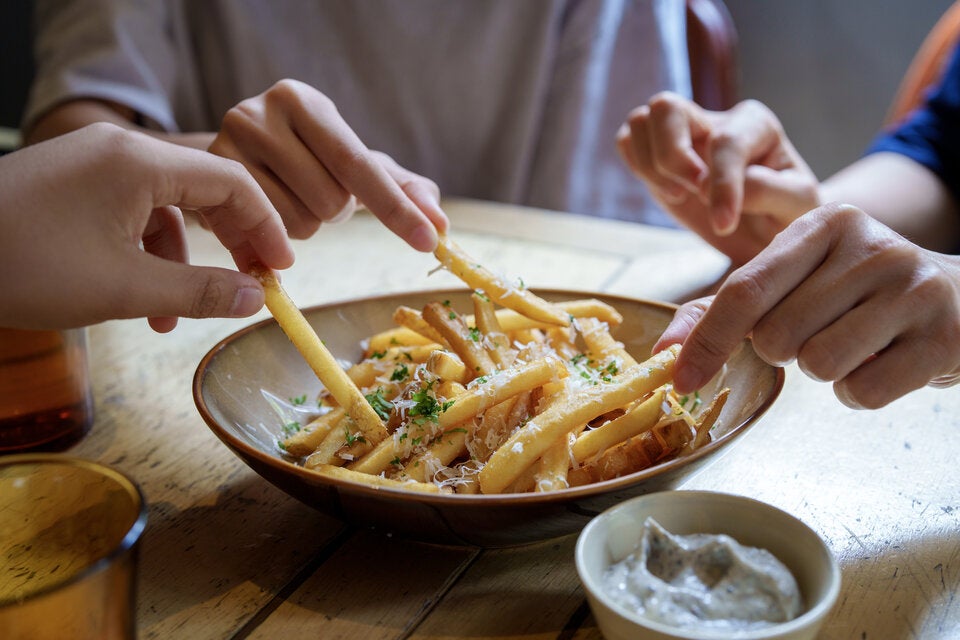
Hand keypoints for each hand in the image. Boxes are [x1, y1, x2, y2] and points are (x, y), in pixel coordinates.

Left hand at [0, 123, 294, 331]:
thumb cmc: (23, 266)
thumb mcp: (123, 288)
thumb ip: (201, 291)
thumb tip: (256, 300)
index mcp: (139, 162)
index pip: (231, 182)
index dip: (266, 227)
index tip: (282, 268)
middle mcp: (119, 153)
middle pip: (203, 190)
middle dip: (231, 243)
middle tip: (253, 286)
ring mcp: (93, 167)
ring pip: (165, 210)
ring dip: (183, 262)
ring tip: (179, 314)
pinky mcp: (73, 186)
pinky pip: (130, 216)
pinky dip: (146, 256)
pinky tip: (143, 301)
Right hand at [208, 79, 447, 250]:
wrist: (229, 158)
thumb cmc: (306, 159)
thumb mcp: (353, 165)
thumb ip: (401, 188)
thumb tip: (441, 223)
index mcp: (304, 101)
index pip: (359, 164)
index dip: (397, 208)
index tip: (429, 240)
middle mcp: (261, 114)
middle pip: (330, 202)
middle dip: (335, 212)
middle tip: (315, 193)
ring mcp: (227, 147)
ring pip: (298, 226)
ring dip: (306, 227)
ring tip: (288, 200)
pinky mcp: (208, 185)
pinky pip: (264, 238)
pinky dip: (276, 240)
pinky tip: (265, 216)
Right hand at [616, 92, 819, 264]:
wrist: (766, 231)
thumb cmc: (785, 215)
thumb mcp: (797, 206)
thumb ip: (769, 190)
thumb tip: (712, 186)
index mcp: (755, 124)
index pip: (726, 141)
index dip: (721, 184)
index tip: (724, 224)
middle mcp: (714, 119)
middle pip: (666, 107)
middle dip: (672, 155)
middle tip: (691, 193)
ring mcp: (682, 134)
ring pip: (641, 120)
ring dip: (651, 164)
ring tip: (679, 196)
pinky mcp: (657, 154)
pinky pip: (627, 142)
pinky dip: (637, 167)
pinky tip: (667, 192)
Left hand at [654, 203, 959, 408]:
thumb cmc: (857, 293)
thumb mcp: (795, 280)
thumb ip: (725, 307)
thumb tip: (665, 352)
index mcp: (823, 224)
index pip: (744, 290)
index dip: (707, 341)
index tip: (681, 379)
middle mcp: (871, 246)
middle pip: (777, 336)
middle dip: (784, 351)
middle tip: (820, 331)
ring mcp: (913, 289)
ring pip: (818, 365)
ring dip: (823, 372)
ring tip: (854, 343)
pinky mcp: (943, 336)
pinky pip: (862, 393)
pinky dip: (858, 393)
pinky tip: (880, 362)